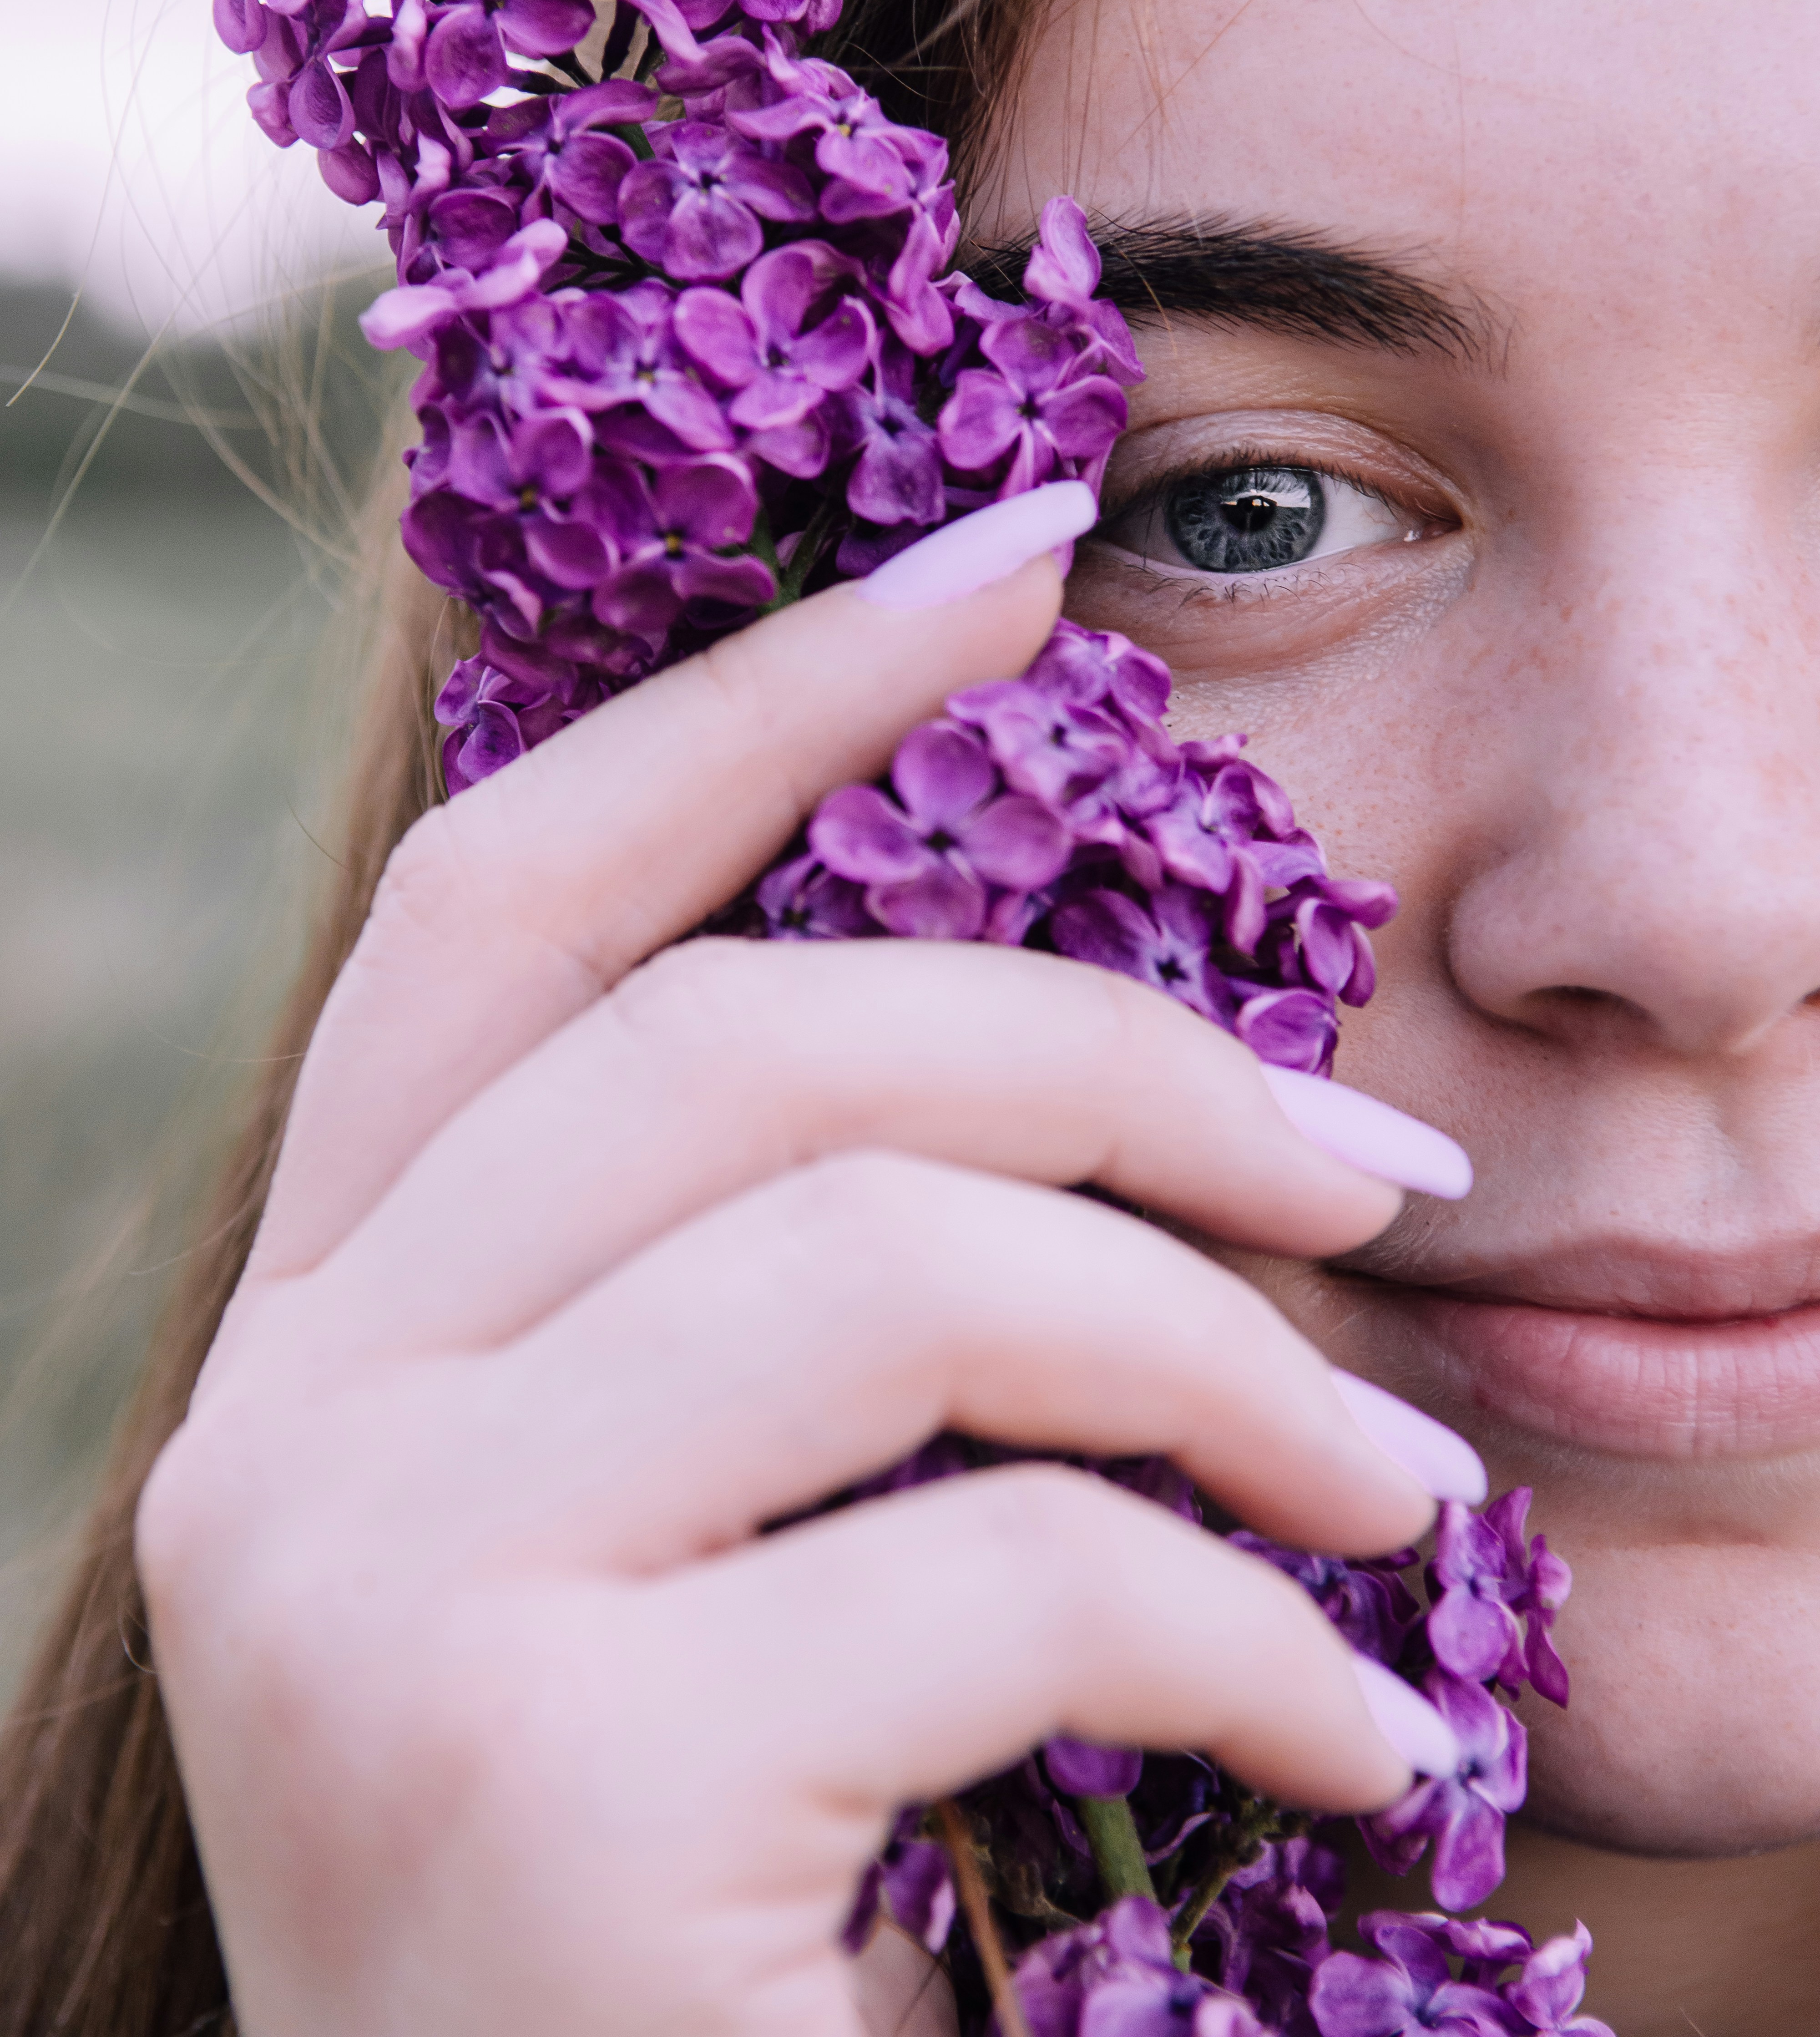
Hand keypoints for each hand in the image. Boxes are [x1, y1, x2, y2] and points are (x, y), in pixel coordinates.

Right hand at [138, 519, 1471, 2036]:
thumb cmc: (717, 1926)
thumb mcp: (714, 1558)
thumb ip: (784, 1309)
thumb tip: (1089, 1074)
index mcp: (319, 1345)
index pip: (511, 899)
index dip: (755, 701)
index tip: (1007, 569)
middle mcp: (276, 1434)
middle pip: (740, 1046)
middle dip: (1114, 1058)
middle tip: (1384, 1164)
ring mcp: (364, 1603)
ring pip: (881, 1258)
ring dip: (1217, 1352)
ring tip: (1398, 1485)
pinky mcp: (530, 1794)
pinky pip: (995, 1567)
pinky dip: (1241, 1630)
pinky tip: (1346, 1735)